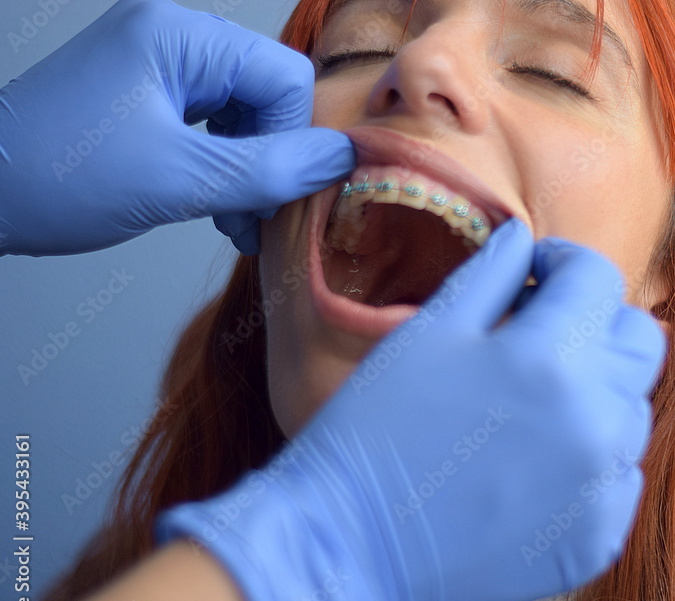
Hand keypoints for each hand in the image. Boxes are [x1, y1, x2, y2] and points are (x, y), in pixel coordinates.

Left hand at [0, 0, 353, 256]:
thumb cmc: (58, 179)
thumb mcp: (179, 180)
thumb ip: (270, 170)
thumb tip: (345, 158)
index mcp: (178, 35)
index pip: (284, 77)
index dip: (291, 141)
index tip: (271, 197)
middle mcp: (172, 38)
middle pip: (268, 95)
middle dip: (270, 161)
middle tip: (252, 218)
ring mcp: (157, 67)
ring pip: (244, 115)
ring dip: (249, 172)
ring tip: (231, 221)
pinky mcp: (147, 97)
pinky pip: (213, 127)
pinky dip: (222, 169)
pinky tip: (213, 207)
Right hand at [153, 218, 666, 600]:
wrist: (350, 552)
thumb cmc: (375, 434)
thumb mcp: (427, 334)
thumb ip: (490, 274)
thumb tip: (525, 238)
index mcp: (551, 358)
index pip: (598, 278)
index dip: (563, 264)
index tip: (534, 274)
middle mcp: (596, 422)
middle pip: (640, 341)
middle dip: (597, 322)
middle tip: (543, 335)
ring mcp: (603, 488)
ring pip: (633, 410)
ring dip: (595, 392)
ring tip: (531, 406)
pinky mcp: (599, 539)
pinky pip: (619, 477)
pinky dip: (589, 460)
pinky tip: (532, 466)